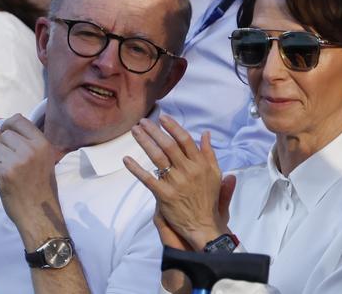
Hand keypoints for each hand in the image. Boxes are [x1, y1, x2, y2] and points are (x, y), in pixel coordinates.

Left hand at [0, 114, 63, 243]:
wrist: (39, 213)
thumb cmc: (40, 186)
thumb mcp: (42, 159)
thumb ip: (25, 140)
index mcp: (43, 144)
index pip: (18, 119)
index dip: (8, 127)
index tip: (8, 139)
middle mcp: (32, 150)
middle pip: (3, 135)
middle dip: (1, 146)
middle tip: (7, 161)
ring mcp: (19, 161)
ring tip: (5, 171)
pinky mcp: (5, 174)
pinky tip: (1, 180)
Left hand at [124, 115, 231, 250]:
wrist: (204, 224)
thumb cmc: (208, 198)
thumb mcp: (214, 173)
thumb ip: (209, 153)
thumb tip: (205, 133)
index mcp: (200, 164)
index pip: (185, 140)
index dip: (173, 127)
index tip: (162, 118)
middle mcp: (188, 171)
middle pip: (168, 145)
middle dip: (154, 131)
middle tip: (143, 121)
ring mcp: (175, 183)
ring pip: (157, 157)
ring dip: (144, 142)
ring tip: (135, 131)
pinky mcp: (164, 195)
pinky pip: (147, 179)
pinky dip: (136, 168)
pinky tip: (126, 159)